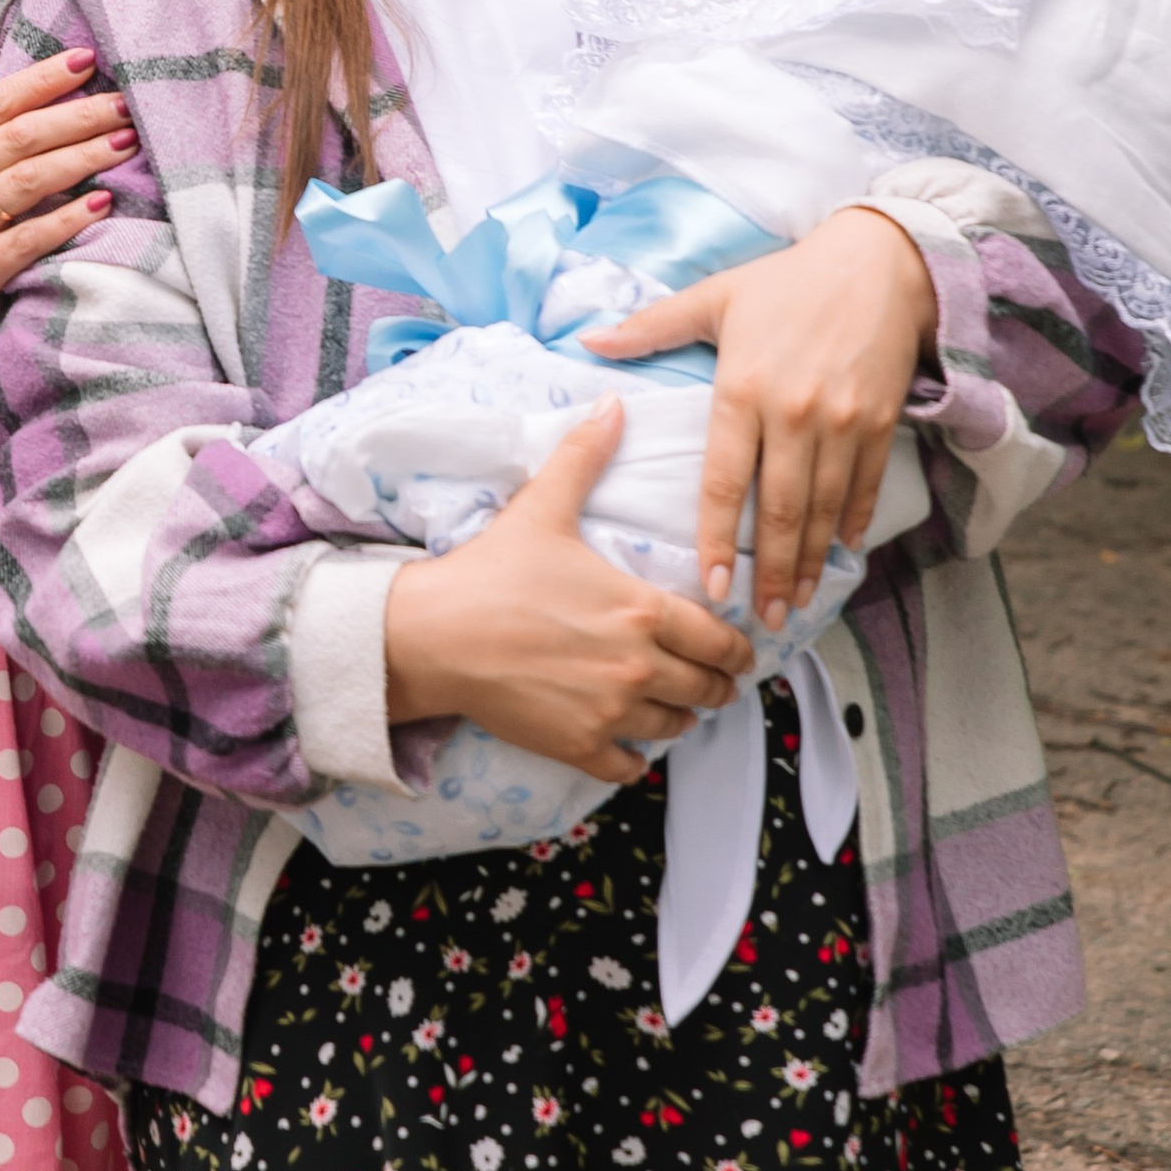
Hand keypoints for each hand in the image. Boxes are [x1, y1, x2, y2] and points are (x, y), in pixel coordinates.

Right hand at [0, 46, 133, 433]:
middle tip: (126, 100)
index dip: (43, 79)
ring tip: (126, 142)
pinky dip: (64, 221)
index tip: (86, 60)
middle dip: (79, 114)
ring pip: (28, 179)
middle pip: (21, 135)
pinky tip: (100, 206)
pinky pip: (25, 240)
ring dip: (81, 157)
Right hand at [381, 394, 750, 783]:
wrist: (435, 635)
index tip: (736, 650)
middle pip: (708, 689)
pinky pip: (630, 767)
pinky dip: (635, 757)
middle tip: (713, 683)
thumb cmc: (492, 572)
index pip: (718, 639)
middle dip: (716, 686)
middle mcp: (637, 665)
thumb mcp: (543, 507)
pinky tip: (628, 743)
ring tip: (673, 708)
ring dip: (680, 718)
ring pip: (676, 728)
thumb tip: (613, 404)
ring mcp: (610, 710)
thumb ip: (585, 456)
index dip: (735, 648)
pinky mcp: (579, 746)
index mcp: (641, 608)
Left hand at [584, 203, 936, 628]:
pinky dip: (853, 521)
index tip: (710, 587)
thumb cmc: (787, 281)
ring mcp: (843, 421)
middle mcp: (794, 413)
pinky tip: (841, 551)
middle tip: (761, 620)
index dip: (718, 539)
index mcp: (743, 389)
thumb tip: (588, 343)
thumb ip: (651, 326)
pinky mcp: (881, 421)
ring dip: (809, 561)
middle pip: (778, 509)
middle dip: (770, 572)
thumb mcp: (715, 296)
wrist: (878, 261)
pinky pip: (864, 485)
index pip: (724, 481)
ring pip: (822, 507)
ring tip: (797, 603)